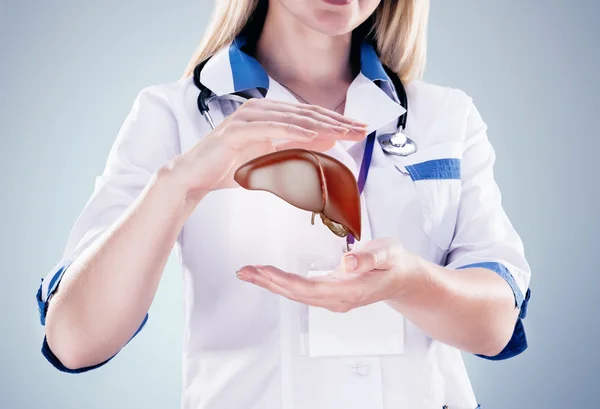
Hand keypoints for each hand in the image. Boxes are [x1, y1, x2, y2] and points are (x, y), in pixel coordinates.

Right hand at [168, 98, 368, 193]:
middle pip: (306, 114)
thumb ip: (293, 149)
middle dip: (337, 121)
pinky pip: (271, 128)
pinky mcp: (237, 130)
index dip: (336, 122)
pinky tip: (314, 135)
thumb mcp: (269, 159)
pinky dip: (293, 131)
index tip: (358, 130)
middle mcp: (259, 110)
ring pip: (292, 118)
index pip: (308, 116)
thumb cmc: (230, 168)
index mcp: (268, 114)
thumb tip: (324, 144)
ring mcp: (247, 117)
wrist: (195, 177)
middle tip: (361, 129)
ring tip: (345, 131)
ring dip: (322, 124)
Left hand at [236, 237, 421, 312]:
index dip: (284, 281)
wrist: (404, 279)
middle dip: (268, 283)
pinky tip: (269, 278)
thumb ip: (369, 258)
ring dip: (271, 284)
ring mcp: (333, 299)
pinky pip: (301, 292)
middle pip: (296, 295)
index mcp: (350, 291)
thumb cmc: (396, 263)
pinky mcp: (330, 294)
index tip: (263, 270)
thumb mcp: (389, 254)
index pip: (310, 289)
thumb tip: (345, 263)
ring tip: (248, 273)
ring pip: (296, 295)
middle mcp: (338, 300)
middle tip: (244, 271)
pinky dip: (281, 284)